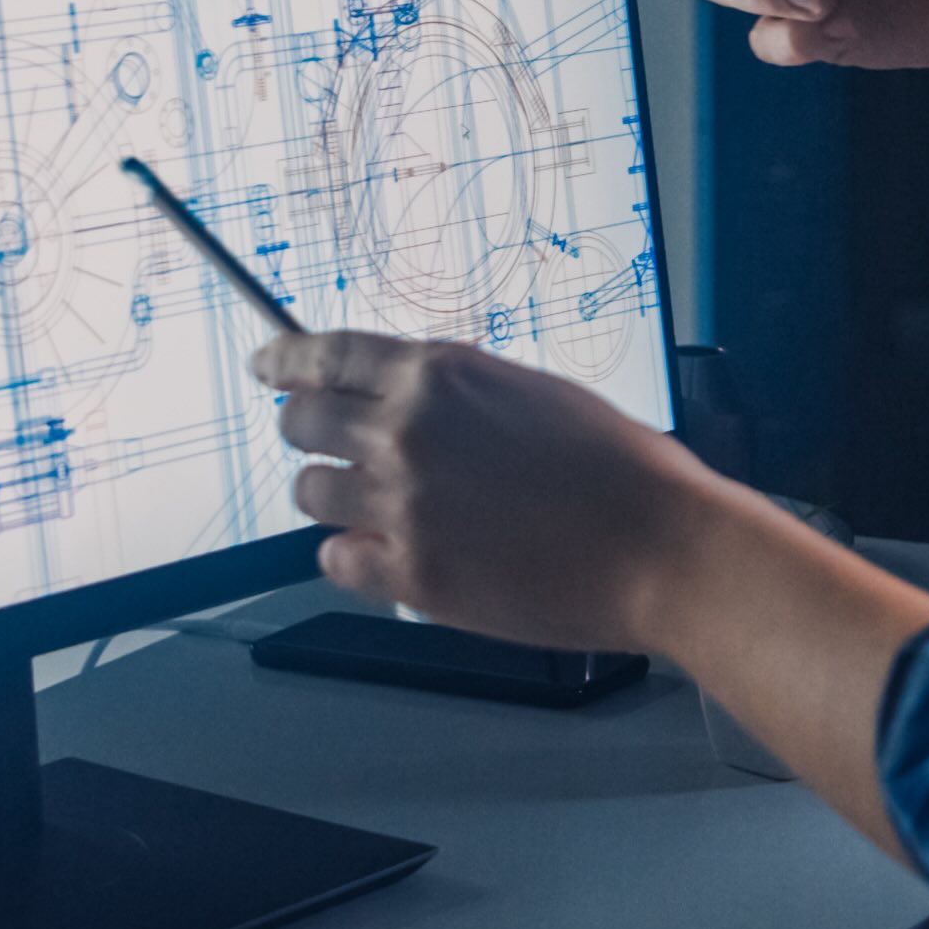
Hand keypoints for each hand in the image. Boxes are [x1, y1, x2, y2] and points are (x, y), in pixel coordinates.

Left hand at [261, 327, 928, 854]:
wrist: (662, 547)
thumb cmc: (624, 471)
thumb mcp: (537, 395)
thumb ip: (463, 394)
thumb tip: (415, 402)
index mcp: (440, 374)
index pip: (326, 355)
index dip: (286, 362)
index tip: (266, 367)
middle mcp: (407, 430)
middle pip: (302, 423)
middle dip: (306, 431)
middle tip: (319, 445)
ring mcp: (403, 503)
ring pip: (311, 493)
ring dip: (333, 497)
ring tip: (371, 508)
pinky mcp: (411, 572)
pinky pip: (337, 560)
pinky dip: (353, 557)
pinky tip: (384, 556)